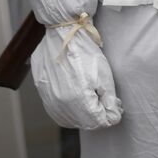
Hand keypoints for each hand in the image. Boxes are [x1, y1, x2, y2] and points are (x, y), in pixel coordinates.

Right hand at [30, 14, 122, 129]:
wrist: (63, 34)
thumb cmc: (85, 53)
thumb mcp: (104, 76)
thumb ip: (109, 100)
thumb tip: (112, 116)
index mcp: (79, 102)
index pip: (99, 122)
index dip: (110, 116)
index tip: (115, 106)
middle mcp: (61, 105)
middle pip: (84, 123)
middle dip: (98, 116)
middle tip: (106, 103)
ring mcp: (49, 100)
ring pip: (69, 120)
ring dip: (82, 116)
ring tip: (91, 101)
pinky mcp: (42, 93)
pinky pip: (56, 111)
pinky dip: (68, 110)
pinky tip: (76, 100)